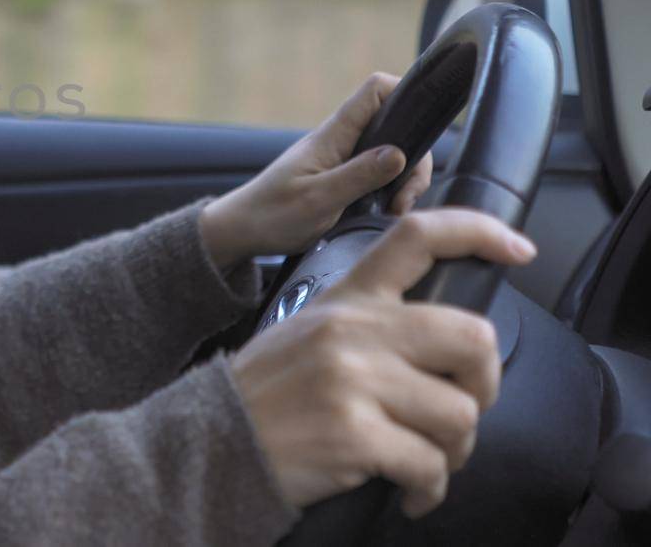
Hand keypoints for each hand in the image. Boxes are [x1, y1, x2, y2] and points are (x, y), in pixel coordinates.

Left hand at [199, 72, 433, 267]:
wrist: (243, 232)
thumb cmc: (271, 215)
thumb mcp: (318, 199)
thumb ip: (358, 176)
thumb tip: (399, 153)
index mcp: (332, 136)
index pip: (375, 91)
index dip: (405, 93)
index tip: (425, 127)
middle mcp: (340, 141)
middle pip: (396, 125)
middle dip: (414, 158)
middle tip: (404, 198)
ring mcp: (343, 158)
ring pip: (393, 152)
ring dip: (405, 179)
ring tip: (395, 209)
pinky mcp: (344, 177)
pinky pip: (381, 173)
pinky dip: (392, 191)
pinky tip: (387, 212)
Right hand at [229, 209, 536, 517]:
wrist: (209, 441)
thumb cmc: (267, 395)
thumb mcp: (309, 332)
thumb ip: (369, 326)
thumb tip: (443, 350)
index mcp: (347, 298)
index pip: (417, 239)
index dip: (479, 233)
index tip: (517, 250)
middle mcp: (353, 330)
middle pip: (473, 338)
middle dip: (483, 387)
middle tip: (459, 409)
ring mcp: (353, 380)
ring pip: (460, 415)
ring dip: (452, 451)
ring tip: (422, 461)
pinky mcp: (353, 433)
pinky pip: (430, 466)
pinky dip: (427, 490)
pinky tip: (407, 493)